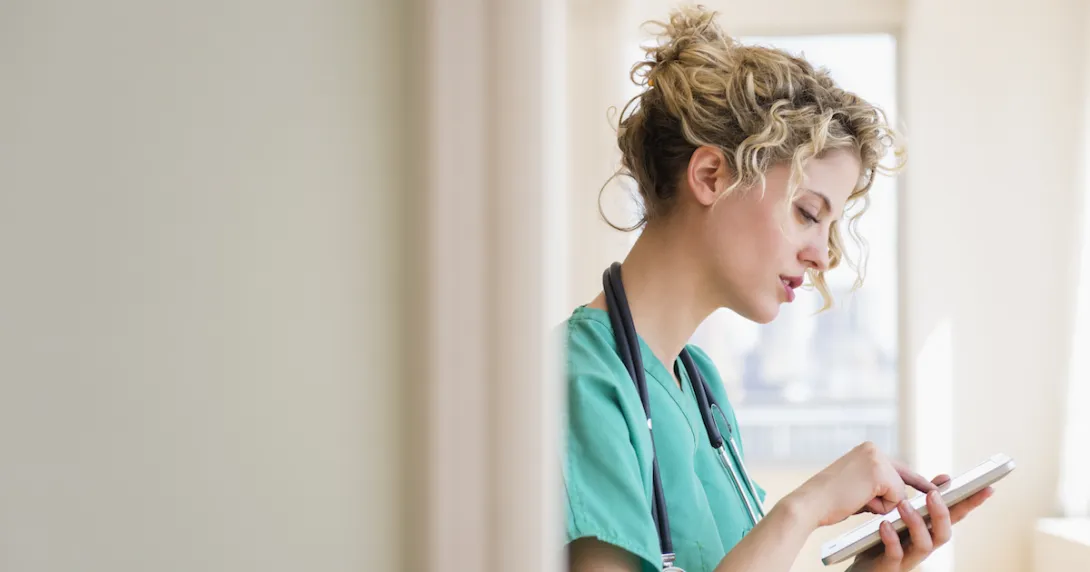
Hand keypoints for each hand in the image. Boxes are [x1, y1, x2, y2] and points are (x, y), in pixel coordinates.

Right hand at [787, 442, 931, 526]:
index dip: (916, 480)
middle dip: (894, 496)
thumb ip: (879, 485)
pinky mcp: (880, 473)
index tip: (939, 484)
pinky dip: (880, 506)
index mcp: (867, 449)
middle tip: (884, 498)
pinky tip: (859, 500)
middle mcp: (873, 449)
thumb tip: (903, 497)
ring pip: (899, 491)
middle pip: (901, 480)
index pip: (897, 467)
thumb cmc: (830, 500)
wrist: (811, 503)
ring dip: (882, 503)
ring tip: (855, 499)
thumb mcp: (858, 485)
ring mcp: (877, 459)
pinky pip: (895, 498)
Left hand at [846, 474, 995, 571]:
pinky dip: (892, 539)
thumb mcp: (903, 516)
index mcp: (928, 532)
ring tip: (903, 505)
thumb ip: (923, 498)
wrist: (859, 568)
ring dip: (917, 524)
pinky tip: (885, 525)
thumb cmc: (881, 540)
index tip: (987, 488)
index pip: (955, 517)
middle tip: (933, 495)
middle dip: (942, 514)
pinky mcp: (889, 567)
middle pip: (944, 534)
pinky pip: (895, 555)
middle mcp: (922, 546)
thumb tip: (945, 478)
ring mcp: (908, 558)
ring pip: (924, 545)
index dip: (971, 504)